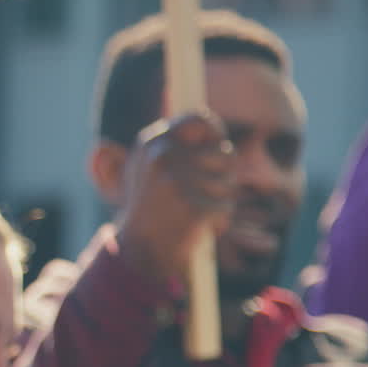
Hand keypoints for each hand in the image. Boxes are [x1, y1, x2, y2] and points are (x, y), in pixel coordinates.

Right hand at [116, 111, 234, 283]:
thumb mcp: (151, 165)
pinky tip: (197, 224)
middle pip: (225, 154)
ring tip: (196, 208)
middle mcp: (162, 157)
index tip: (216, 146)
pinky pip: (225, 206)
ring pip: (228, 182)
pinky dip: (219, 218)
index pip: (198, 119)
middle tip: (205, 190)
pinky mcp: (190, 207)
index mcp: (151, 142)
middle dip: (225, 174)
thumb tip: (212, 123)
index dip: (215, 132)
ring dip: (221, 197)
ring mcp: (175, 182)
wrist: (139, 248)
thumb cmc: (152, 204)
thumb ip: (177, 143)